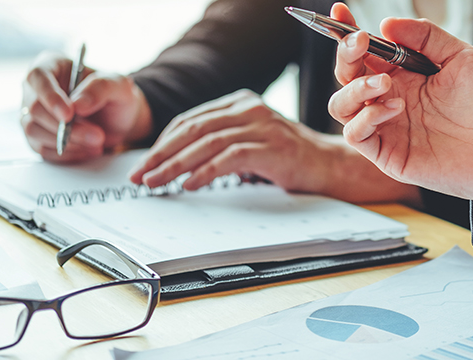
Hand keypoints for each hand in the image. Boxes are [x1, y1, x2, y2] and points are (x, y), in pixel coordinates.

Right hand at [21, 51, 151, 162]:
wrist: (119, 120)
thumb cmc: (117, 96)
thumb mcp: (119, 85)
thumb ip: (100, 88)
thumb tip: (77, 104)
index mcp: (52, 65)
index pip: (37, 77)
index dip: (50, 97)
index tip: (69, 115)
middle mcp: (36, 88)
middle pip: (34, 108)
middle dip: (66, 127)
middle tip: (97, 136)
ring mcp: (33, 113)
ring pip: (34, 130)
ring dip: (67, 142)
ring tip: (97, 143)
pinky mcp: (37, 136)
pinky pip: (41, 148)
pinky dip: (67, 153)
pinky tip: (88, 150)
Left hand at [127, 89, 422, 204]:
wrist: (331, 167)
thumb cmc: (290, 159)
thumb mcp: (251, 144)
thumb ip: (221, 144)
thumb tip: (177, 163)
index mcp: (240, 102)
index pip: (191, 119)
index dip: (163, 142)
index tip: (145, 163)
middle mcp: (249, 108)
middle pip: (193, 128)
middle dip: (161, 154)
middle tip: (140, 175)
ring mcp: (261, 125)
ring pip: (206, 142)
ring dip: (176, 165)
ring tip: (157, 183)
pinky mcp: (271, 146)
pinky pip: (228, 158)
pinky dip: (204, 172)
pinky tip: (189, 185)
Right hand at [327, 3, 472, 220]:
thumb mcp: (463, 57)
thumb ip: (426, 37)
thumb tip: (387, 24)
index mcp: (406, 74)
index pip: (366, 52)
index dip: (348, 32)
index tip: (341, 12)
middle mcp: (392, 99)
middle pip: (347, 75)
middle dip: (346, 56)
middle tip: (361, 43)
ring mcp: (388, 127)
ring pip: (341, 105)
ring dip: (355, 88)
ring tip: (385, 82)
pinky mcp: (389, 154)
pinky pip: (355, 135)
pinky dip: (364, 118)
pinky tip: (392, 107)